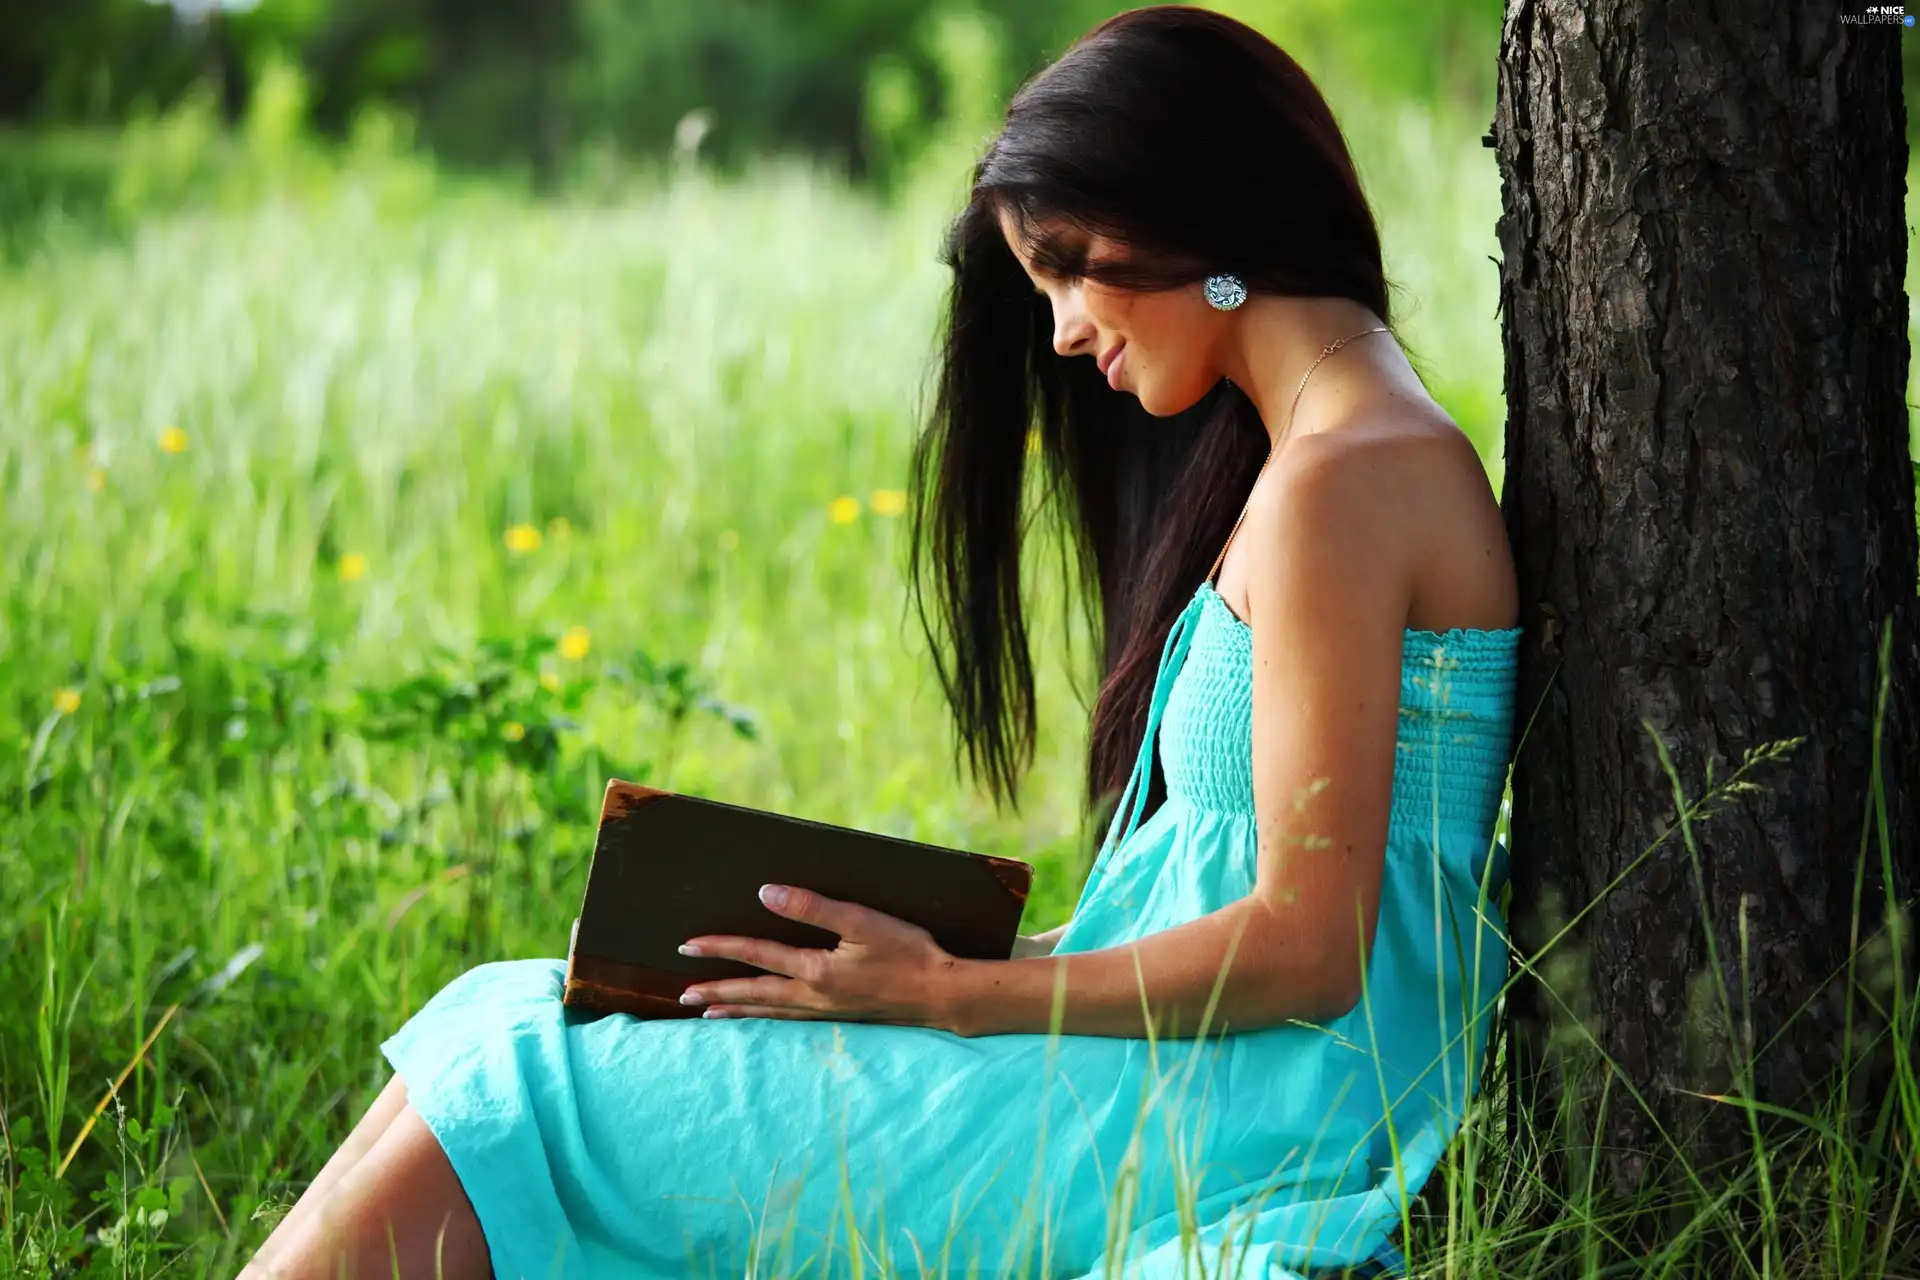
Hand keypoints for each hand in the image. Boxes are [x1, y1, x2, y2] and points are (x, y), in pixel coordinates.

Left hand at [676, 884, 960, 1028]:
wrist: (941, 994)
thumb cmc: (907, 953)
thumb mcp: (860, 921)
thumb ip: (812, 907)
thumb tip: (765, 894)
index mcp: (815, 971)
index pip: (756, 956)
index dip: (720, 949)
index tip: (688, 945)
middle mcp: (813, 997)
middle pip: (753, 994)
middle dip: (716, 992)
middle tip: (684, 994)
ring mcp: (825, 1012)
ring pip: (769, 1013)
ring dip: (737, 1011)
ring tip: (709, 1015)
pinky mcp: (839, 1018)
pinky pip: (789, 1020)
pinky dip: (766, 1019)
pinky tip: (765, 1019)